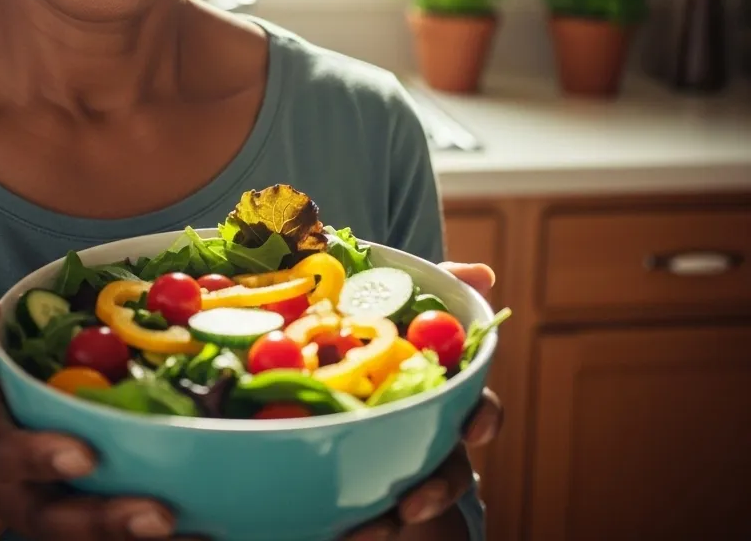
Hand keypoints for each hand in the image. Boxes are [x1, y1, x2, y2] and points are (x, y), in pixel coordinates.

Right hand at [0, 288, 177, 540]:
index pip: (12, 456)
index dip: (44, 457)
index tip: (83, 454)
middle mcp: (27, 495)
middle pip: (63, 519)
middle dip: (109, 519)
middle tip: (158, 514)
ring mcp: (60, 516)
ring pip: (97, 537)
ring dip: (140, 536)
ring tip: (188, 528)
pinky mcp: (89, 526)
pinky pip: (121, 540)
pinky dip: (167, 540)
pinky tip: (209, 532)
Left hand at [343, 263, 503, 540]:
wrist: (307, 334)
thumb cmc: (371, 314)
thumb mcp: (399, 291)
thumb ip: (441, 283)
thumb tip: (482, 276)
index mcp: (438, 389)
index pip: (478, 407)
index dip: (483, 418)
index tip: (474, 427)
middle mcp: (425, 429)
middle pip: (447, 469)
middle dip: (437, 490)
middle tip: (411, 504)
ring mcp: (392, 457)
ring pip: (405, 499)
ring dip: (390, 522)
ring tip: (365, 533)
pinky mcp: (354, 478)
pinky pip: (360, 509)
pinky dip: (353, 524)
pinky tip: (336, 528)